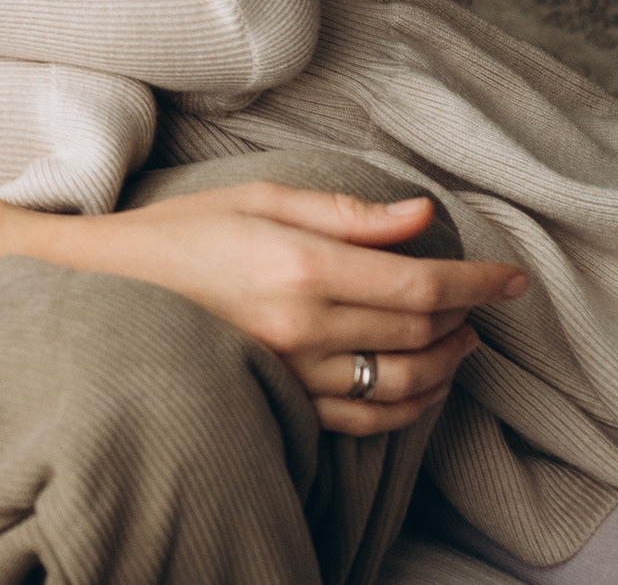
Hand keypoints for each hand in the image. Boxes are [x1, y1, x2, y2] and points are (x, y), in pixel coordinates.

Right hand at [40, 183, 522, 434]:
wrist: (104, 291)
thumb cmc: (179, 233)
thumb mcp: (258, 197)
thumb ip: (345, 212)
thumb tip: (419, 215)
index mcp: (298, 265)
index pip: (418, 284)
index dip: (476, 282)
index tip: (513, 278)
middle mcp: (300, 327)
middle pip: (418, 334)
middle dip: (465, 318)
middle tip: (481, 300)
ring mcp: (289, 374)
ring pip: (401, 383)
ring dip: (446, 365)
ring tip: (460, 342)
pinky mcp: (279, 403)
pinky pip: (364, 420)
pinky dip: (408, 407)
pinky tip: (421, 385)